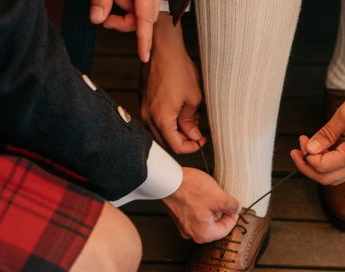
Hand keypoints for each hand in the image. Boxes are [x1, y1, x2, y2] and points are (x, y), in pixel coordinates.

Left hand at [90, 0, 160, 61]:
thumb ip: (101, 1)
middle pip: (144, 18)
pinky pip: (142, 3)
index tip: (144, 57)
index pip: (146, 22)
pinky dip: (129, 2)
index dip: (144, 42)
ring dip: (125, 8)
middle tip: (105, 18)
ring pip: (142, 11)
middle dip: (124, 21)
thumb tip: (97, 18)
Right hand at [141, 13, 204, 153]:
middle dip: (183, 141)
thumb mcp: (193, 99)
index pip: (176, 146)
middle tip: (197, 134)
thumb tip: (194, 135)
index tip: (201, 142)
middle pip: (165, 142)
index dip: (191, 147)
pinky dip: (167, 122)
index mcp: (161, 119)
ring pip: (159, 132)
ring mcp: (143, 109)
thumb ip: (191, 122)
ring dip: (175, 132)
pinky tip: (179, 113)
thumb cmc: (178, 70)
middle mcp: (148, 117)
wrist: (163, 49)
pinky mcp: (143, 101)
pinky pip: (154, 120)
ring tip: (190, 121)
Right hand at [161, 167, 239, 243]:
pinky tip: (200, 192)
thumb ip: (232, 206)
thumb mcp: (219, 197)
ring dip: (211, 206)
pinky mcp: (179, 215)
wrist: (167, 180)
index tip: (235, 207)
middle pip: (215, 224)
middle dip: (221, 211)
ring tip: (210, 193)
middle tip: (223, 197)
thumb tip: (236, 208)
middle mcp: (192, 233)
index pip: (226, 229)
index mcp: (203, 234)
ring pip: (205, 217)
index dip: (233, 216)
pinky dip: (200, 204)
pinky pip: (195, 212)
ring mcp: (184, 224)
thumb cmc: (189, 189)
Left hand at [290, 62, 344, 185]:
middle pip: (325, 178)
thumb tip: (310, 149)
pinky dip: (328, 165)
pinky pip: (341, 171)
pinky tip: (321, 150)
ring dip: (317, 167)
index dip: (306, 156)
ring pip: (333, 178)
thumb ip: (326, 134)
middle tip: (297, 149)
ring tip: (306, 149)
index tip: (302, 140)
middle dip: (307, 166)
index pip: (321, 166)